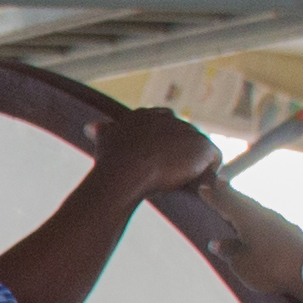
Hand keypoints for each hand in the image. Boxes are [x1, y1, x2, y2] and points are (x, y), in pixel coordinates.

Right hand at [86, 108, 221, 201]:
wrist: (127, 170)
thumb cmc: (113, 161)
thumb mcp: (105, 141)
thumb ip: (102, 131)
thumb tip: (89, 126)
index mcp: (146, 115)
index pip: (161, 123)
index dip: (161, 143)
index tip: (156, 160)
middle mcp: (170, 118)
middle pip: (182, 137)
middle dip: (179, 154)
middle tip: (171, 175)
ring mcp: (189, 132)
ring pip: (197, 151)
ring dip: (193, 165)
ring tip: (184, 184)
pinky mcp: (204, 147)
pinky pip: (213, 162)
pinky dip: (207, 174)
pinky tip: (198, 187)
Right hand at [190, 181, 302, 281]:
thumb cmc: (269, 268)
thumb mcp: (241, 263)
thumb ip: (228, 250)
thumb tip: (215, 242)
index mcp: (247, 219)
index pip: (226, 203)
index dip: (213, 196)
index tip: (203, 187)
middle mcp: (263, 215)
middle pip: (242, 201)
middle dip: (229, 194)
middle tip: (218, 183)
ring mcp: (280, 222)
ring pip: (256, 210)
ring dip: (244, 206)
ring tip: (236, 204)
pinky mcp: (291, 232)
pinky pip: (268, 221)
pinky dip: (257, 220)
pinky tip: (258, 226)